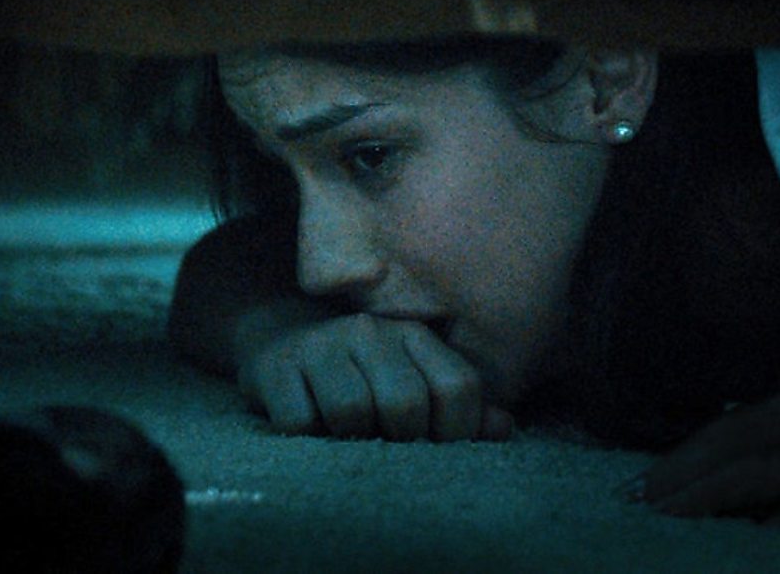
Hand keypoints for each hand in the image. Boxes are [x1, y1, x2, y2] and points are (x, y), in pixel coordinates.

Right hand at [237, 313, 512, 441]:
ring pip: (352, 411)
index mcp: (412, 335)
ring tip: (347, 435)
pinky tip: (311, 426)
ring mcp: (320, 346)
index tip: (437, 447)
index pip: (458, 386)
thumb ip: (457, 405)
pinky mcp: (276, 368)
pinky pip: (301, 421)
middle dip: (402, 438)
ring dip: (352, 439)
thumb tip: (503, 428)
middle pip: (406, 403)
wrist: (280, 342)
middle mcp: (369, 332)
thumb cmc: (359, 373)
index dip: (457, 431)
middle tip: (387, 443)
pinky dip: (308, 436)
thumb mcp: (410, 378)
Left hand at [634, 369, 779, 531]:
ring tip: (673, 517)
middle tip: (638, 499)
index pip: (745, 422)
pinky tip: (760, 535)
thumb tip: (758, 483)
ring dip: (717, 493)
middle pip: (748, 438)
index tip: (647, 481)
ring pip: (776, 464)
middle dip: (687, 470)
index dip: (692, 451)